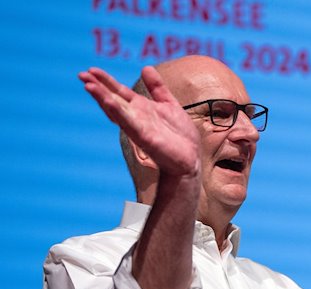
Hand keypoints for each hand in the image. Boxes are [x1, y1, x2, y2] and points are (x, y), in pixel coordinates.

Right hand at [79, 66, 200, 177]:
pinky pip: (129, 123)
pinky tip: (108, 102)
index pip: (119, 92)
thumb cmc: (180, 135)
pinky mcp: (144, 137)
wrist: (190, 159)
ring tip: (88, 85)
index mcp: (141, 108)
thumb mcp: (169, 104)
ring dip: (102, 98)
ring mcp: (138, 127)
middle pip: (113, 99)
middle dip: (97, 88)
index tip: (91, 69)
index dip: (106, 81)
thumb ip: (157, 87)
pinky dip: (118, 112)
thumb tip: (145, 67)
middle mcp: (136, 117)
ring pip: (116, 110)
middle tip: (81, 74)